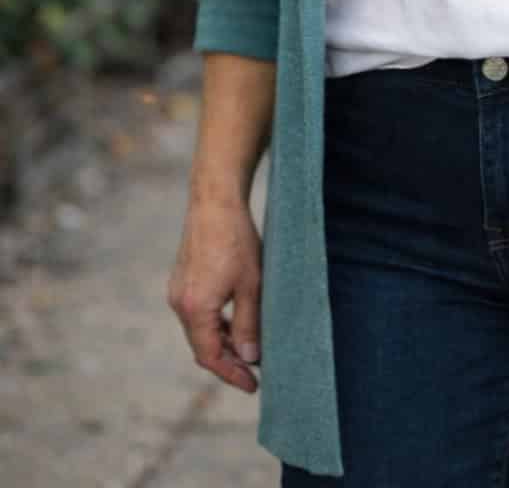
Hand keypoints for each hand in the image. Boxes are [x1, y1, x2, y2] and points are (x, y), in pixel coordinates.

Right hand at [167, 198, 263, 392]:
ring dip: (222, 342)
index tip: (252, 386)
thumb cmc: (236, 240)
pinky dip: (214, 324)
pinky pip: (196, 313)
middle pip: (202, 346)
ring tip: (248, 349)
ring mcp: (177, 291)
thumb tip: (249, 359)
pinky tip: (234, 322)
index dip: (231, 374)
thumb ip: (249, 324)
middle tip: (253, 372)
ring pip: (199, 329)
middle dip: (228, 361)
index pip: (210, 356)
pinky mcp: (181, 280)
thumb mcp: (251, 285)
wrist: (215, 201)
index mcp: (195, 309)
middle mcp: (179, 303)